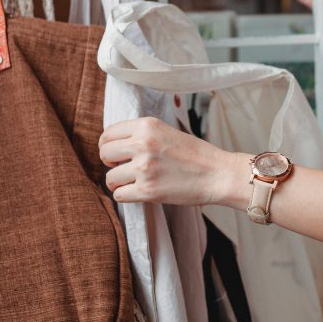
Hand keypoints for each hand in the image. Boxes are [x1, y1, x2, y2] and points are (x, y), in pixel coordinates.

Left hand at [98, 117, 245, 205]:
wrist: (218, 174)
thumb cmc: (196, 155)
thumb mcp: (168, 132)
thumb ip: (142, 135)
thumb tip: (115, 146)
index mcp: (147, 126)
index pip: (108, 133)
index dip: (109, 145)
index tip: (117, 154)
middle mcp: (142, 144)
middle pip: (104, 154)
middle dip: (111, 163)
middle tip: (125, 168)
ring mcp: (144, 168)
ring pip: (110, 178)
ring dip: (119, 182)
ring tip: (136, 182)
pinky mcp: (147, 190)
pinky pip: (119, 195)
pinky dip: (127, 195)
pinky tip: (141, 191)